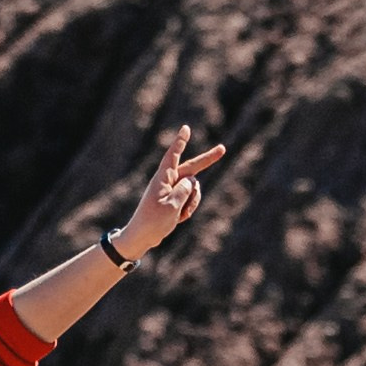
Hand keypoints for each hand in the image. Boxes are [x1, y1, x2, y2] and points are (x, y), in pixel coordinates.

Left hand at [113, 123, 227, 259]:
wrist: (143, 236)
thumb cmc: (153, 220)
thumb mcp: (172, 205)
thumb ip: (184, 190)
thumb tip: (192, 180)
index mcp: (163, 178)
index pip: (173, 155)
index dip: (180, 142)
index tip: (186, 128)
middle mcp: (168, 180)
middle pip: (192, 168)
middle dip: (207, 160)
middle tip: (223, 149)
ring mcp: (172, 190)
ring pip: (194, 189)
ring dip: (192, 202)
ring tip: (180, 213)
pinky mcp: (175, 200)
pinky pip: (191, 200)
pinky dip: (189, 209)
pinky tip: (179, 218)